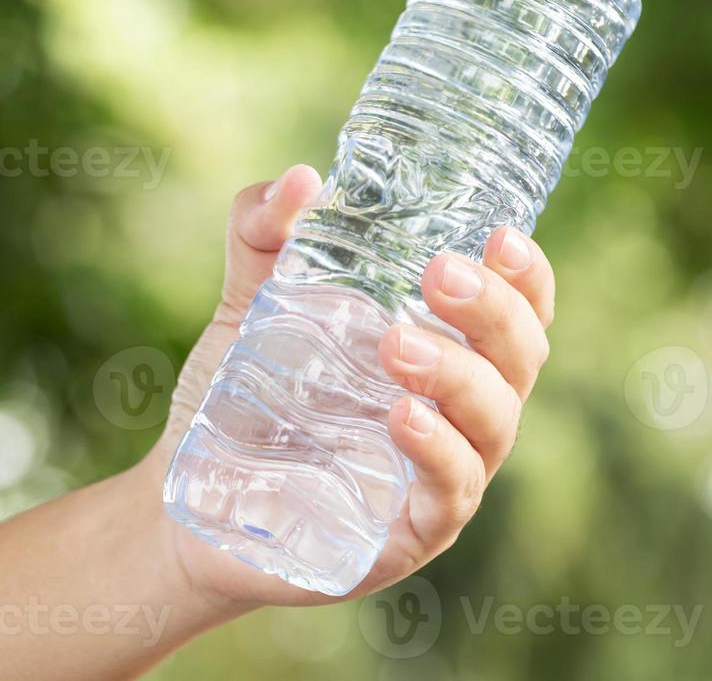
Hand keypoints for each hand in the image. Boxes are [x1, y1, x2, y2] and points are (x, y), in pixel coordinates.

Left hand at [136, 163, 555, 611]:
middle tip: (440, 273)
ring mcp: (447, 472)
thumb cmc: (244, 398)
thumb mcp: (251, 302)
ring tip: (396, 344)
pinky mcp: (415, 531)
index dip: (527, 275)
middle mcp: (465, 409)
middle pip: (522, 355)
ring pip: (496, 419)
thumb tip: (302, 179)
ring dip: (460, 374)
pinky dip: (439, 451)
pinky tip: (402, 417)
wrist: (184, 503)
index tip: (499, 234)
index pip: (523, 311)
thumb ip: (267, 234)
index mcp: (451, 350)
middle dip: (495, 310)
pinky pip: (453, 490)